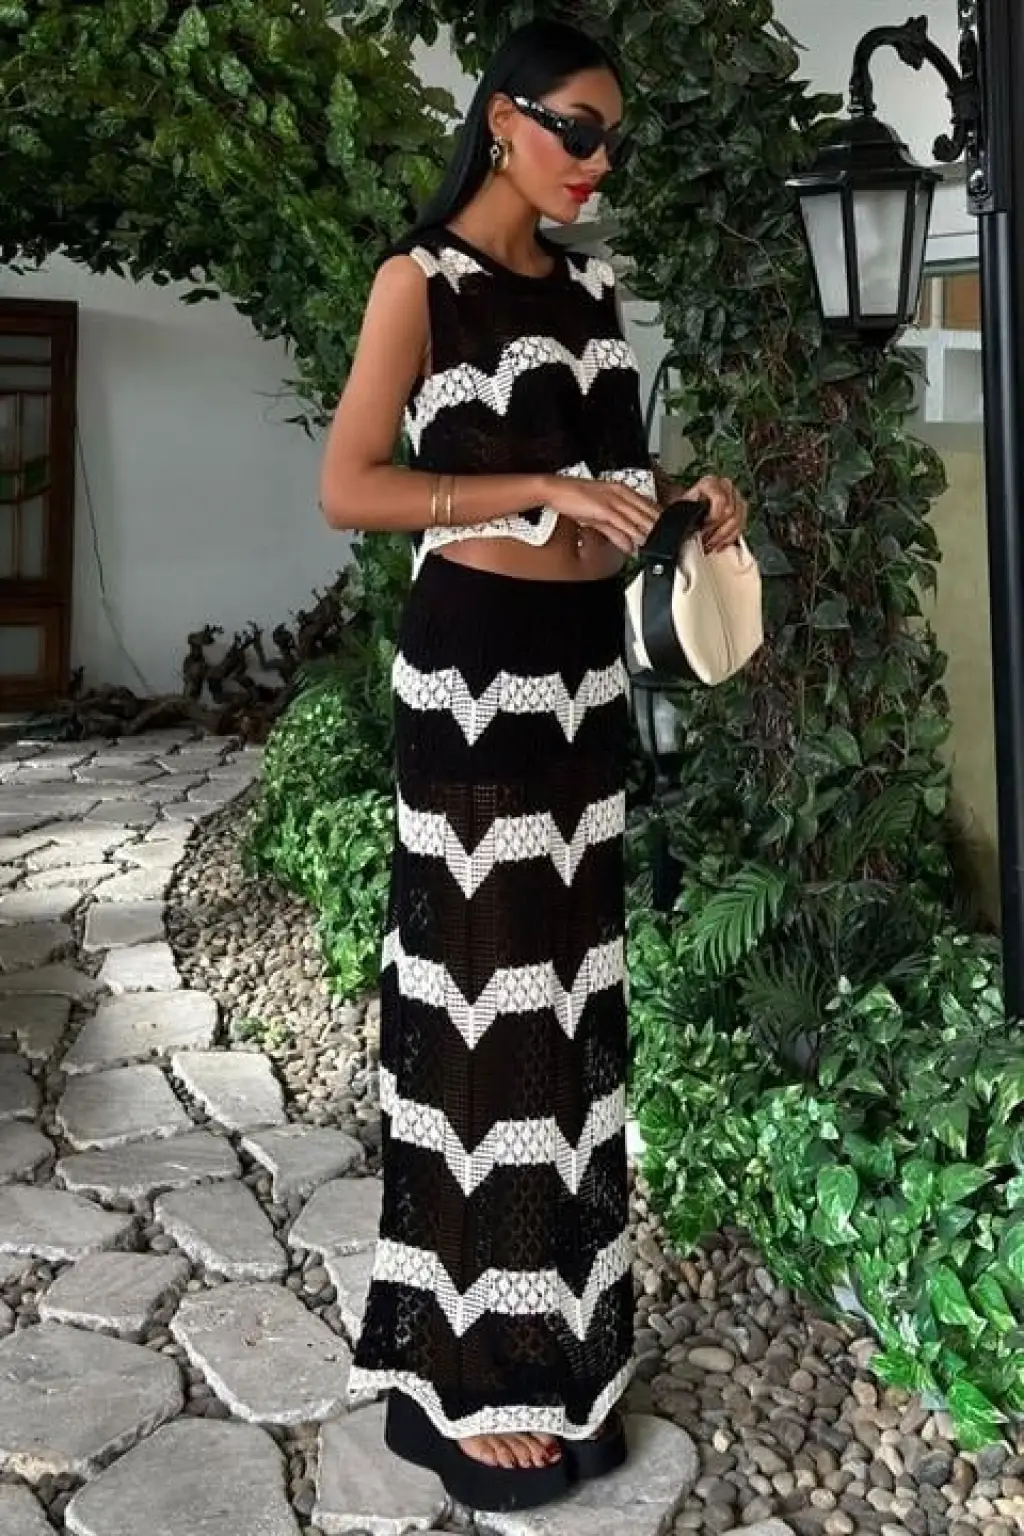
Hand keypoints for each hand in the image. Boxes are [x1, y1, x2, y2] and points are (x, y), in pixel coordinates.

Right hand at [542, 474, 660, 555]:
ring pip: (637, 518)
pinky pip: (621, 523)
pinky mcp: (603, 508)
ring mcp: (613, 500)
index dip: (659, 519)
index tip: (669, 531)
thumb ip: (616, 532)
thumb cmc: (574, 499)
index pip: (648, 505)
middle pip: (647, 512)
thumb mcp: (599, 517)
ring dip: (648, 533)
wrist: (555, 489)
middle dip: (658, 527)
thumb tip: (629, 546)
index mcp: (622, 490)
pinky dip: (631, 534)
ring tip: (656, 545)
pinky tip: (637, 543)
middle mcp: (621, 493)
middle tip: (668, 540)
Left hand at [682, 474, 748, 553]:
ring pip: (737, 520)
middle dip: (716, 531)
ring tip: (710, 545)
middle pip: (730, 512)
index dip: (712, 519)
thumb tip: (671, 522)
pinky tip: (719, 544)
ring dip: (722, 537)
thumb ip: (678, 513)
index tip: (702, 530)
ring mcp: (735, 497)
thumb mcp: (678, 507)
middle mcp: (725, 486)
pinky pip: (741, 525)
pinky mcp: (741, 509)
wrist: (689, 507)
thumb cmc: (684, 507)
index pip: (720, 500)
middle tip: (704, 541)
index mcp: (710, 483)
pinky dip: (729, 538)